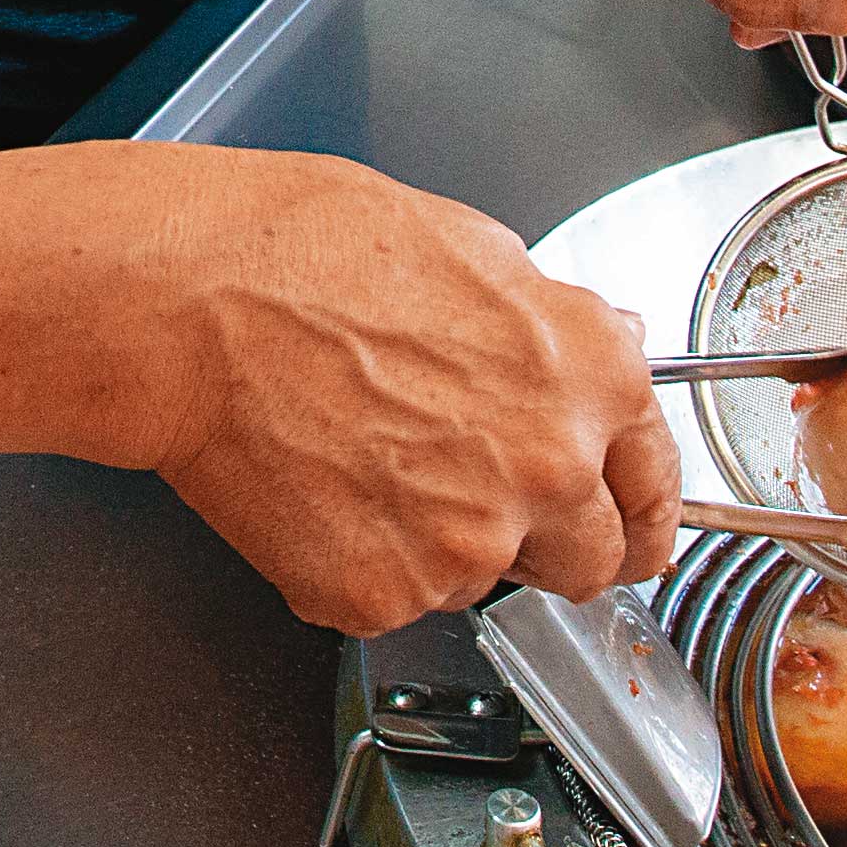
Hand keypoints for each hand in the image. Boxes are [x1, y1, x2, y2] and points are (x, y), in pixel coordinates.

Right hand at [131, 145, 679, 631]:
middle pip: (593, 565)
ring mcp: (469, 545)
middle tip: (477, 500)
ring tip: (363, 459)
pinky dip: (360, 562)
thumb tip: (598, 352)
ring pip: (482, 582)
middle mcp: (550, 469)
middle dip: (550, 545)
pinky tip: (319, 486)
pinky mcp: (382, 595)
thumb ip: (553, 324)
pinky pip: (393, 599)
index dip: (637, 509)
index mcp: (591, 376)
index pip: (656, 487)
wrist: (190, 305)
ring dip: (443, 545)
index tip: (625, 527)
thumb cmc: (304, 251)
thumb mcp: (469, 246)